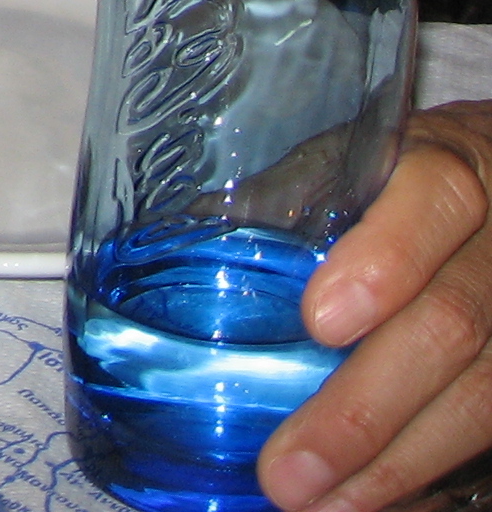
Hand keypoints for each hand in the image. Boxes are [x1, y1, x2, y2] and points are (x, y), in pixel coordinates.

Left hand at [262, 104, 491, 510]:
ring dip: (396, 465)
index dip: (387, 260)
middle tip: (291, 469)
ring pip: (483, 396)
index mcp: (449, 170)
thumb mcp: (353, 167)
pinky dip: (426, 475)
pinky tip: (368, 502)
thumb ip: (289, 200)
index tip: (321, 320)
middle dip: (368, 407)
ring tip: (320, 506)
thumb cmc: (400, 185)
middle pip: (455, 323)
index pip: (437, 200)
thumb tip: (184, 242)